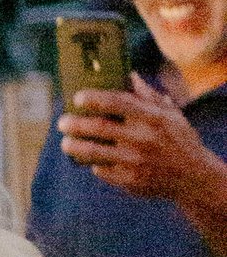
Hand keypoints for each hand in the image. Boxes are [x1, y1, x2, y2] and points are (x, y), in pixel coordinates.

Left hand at [58, 80, 225, 208]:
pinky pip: (102, 170)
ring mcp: (135, 161)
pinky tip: (92, 161)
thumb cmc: (179, 140)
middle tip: (62, 122)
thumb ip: (148, 96)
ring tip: (66, 143)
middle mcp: (142, 138)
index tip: (77, 97)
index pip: (118, 103)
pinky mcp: (129, 181)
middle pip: (98, 127)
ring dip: (74, 146)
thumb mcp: (171, 115)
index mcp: (152, 118)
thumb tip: (130, 75)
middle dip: (74, 124)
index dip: (94, 98)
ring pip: (94, 152)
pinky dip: (95, 165)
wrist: (194, 178)